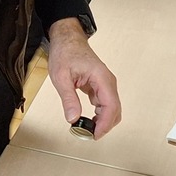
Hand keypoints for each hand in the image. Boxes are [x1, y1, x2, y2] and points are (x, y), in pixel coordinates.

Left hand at [46, 18, 120, 137]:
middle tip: (88, 134)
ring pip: (111, 109)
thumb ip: (68, 98)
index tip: (95, 135)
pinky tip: (88, 120)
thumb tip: (72, 118)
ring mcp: (105, 84)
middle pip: (115, 110)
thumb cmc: (65, 53)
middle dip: (104, 125)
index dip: (105, 124)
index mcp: (101, 77)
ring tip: (86, 129)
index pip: (111, 105)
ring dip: (102, 121)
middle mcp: (108, 81)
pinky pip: (105, 104)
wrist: (67, 40)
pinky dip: (99, 115)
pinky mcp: (101, 86)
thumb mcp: (61, 77)